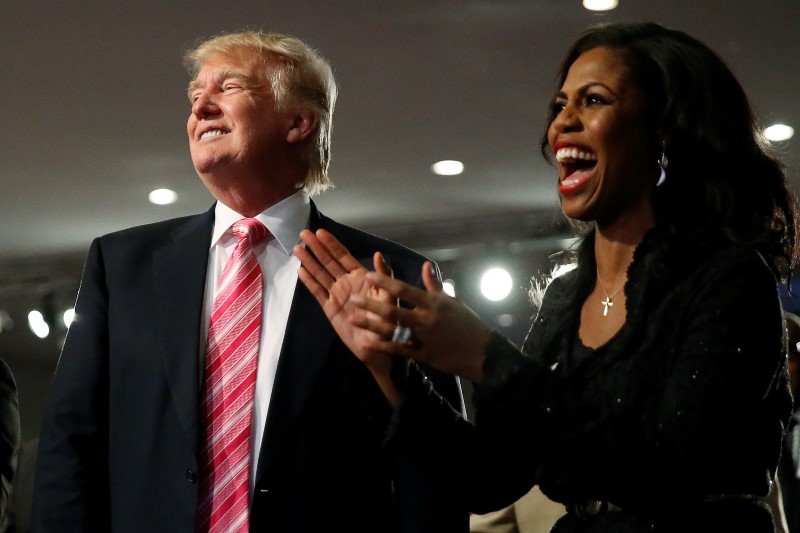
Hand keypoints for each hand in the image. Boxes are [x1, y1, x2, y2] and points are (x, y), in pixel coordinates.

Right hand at [294, 229, 399, 403]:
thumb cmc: (388, 321)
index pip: (343, 256)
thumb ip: (383, 276)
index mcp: (361, 277)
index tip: (320, 232)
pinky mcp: (330, 308)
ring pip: (320, 274)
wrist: (379, 347)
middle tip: (303, 233)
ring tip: (297, 248)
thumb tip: (379, 255)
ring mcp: (337, 295)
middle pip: (328, 261)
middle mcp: (347, 283)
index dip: (332, 244)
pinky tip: (300, 270)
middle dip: (317, 247)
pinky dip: (309, 281)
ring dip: (309, 261)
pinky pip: (318, 292)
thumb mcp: (389, 297)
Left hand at [351, 263, 491, 380]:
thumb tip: (425, 265)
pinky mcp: (423, 355)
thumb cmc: (468, 324)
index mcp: (433, 303)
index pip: (404, 289)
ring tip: (353, 319)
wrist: (483, 352)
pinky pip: (399, 350)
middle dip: (371, 304)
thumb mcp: (452, 301)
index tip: (368, 275)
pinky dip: (382, 346)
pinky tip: (367, 342)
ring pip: (392, 331)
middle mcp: (426, 319)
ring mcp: (424, 338)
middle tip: (353, 299)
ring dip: (371, 325)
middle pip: (393, 310)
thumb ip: (434, 285)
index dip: (385, 281)